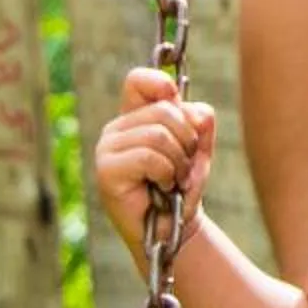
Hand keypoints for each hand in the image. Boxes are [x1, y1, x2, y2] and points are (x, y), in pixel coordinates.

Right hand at [93, 67, 215, 259]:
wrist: (173, 227)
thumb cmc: (182, 186)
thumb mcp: (199, 149)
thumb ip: (200, 124)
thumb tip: (196, 114)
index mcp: (135, 116)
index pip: (138, 80)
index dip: (160, 83)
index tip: (175, 101)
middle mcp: (117, 128)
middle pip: (164, 110)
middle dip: (188, 141)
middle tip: (184, 166)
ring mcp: (108, 148)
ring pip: (159, 134)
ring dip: (180, 162)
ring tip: (175, 179)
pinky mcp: (106, 170)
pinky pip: (149, 157)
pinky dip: (167, 173)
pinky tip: (164, 187)